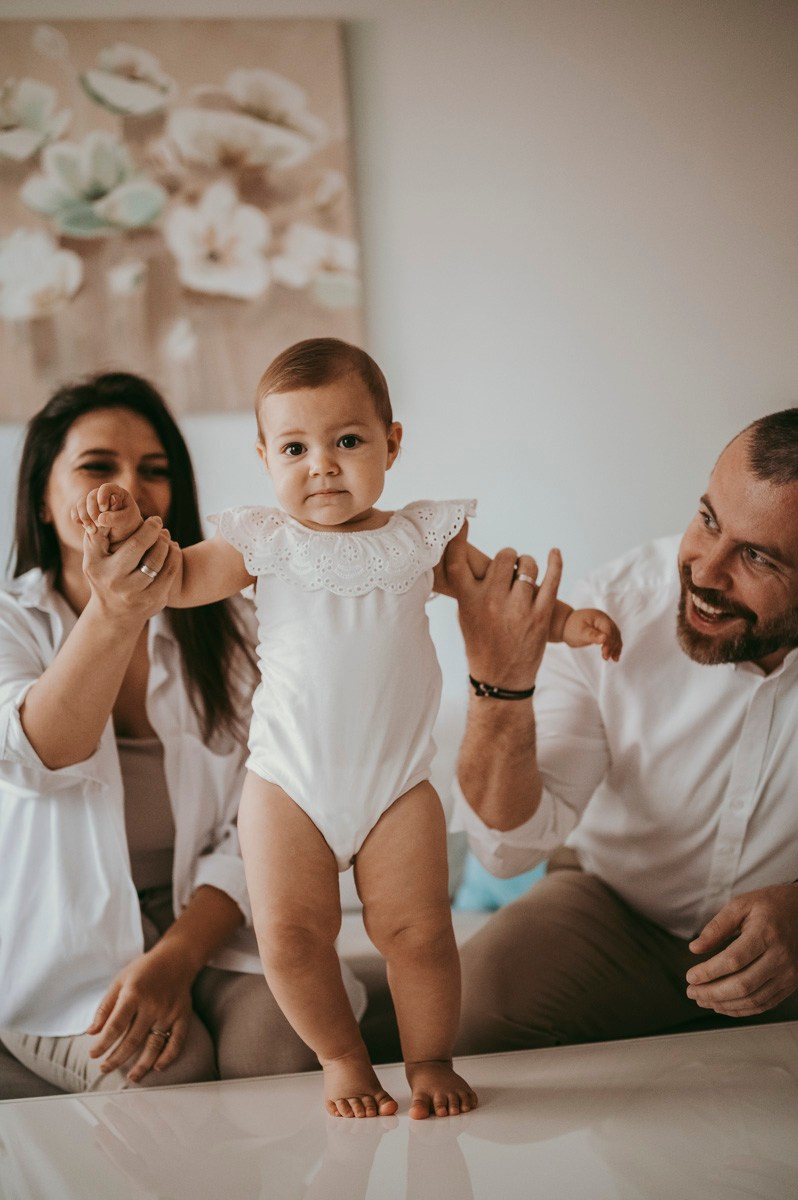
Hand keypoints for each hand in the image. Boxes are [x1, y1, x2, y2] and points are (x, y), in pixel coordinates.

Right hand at [72, 484, 143, 548]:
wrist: (122, 533)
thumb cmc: (127, 524)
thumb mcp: (126, 521)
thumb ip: (116, 518)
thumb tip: (100, 518)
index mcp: (116, 492)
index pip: (105, 488)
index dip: (103, 497)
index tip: (104, 509)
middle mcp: (102, 494)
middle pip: (91, 496)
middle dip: (93, 511)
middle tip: (99, 524)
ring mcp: (92, 502)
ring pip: (81, 503)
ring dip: (84, 517)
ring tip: (93, 530)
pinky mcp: (84, 510)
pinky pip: (75, 511)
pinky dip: (77, 518)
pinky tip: (84, 526)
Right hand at [79, 516, 179, 622]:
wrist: (114, 615)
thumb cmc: (103, 574)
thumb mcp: (93, 557)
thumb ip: (97, 534)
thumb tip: (107, 509)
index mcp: (99, 567)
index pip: (127, 544)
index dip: (146, 529)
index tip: (154, 519)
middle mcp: (117, 582)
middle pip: (143, 550)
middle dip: (155, 533)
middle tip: (158, 523)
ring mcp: (136, 594)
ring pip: (159, 562)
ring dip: (166, 544)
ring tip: (165, 536)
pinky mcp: (154, 601)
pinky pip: (169, 574)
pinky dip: (174, 558)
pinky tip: (172, 549)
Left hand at [87, 942, 194, 1082]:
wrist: (177, 958)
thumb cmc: (144, 969)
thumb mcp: (119, 981)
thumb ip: (105, 1007)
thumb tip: (91, 1032)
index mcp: (133, 994)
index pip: (115, 1026)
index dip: (103, 1044)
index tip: (93, 1055)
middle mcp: (152, 1005)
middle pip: (132, 1040)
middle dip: (116, 1059)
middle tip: (104, 1069)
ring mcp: (169, 1012)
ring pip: (154, 1045)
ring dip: (141, 1065)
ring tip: (131, 1078)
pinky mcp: (182, 1016)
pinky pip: (177, 1041)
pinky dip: (169, 1056)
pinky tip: (158, 1067)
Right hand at [441, 523, 562, 690]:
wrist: (501, 679)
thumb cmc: (481, 645)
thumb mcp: (465, 617)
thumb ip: (469, 589)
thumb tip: (469, 560)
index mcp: (469, 600)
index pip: (458, 561)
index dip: (458, 537)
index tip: (462, 520)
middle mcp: (492, 601)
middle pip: (504, 557)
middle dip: (508, 558)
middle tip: (509, 567)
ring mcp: (518, 608)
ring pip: (528, 565)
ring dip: (528, 566)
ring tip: (525, 576)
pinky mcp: (541, 615)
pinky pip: (552, 579)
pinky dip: (555, 562)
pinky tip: (555, 554)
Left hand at [561, 607, 621, 660]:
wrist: (566, 625)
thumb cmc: (572, 628)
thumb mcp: (580, 632)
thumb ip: (592, 635)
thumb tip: (605, 638)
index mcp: (599, 617)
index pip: (608, 630)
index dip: (609, 642)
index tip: (605, 655)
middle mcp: (605, 619)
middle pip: (614, 633)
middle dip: (612, 646)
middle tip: (605, 657)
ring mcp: (605, 625)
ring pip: (615, 636)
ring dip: (616, 647)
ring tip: (614, 659)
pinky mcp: (605, 631)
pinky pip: (613, 639)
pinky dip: (614, 647)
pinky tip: (614, 657)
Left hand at [686, 884, 797, 1015]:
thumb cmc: (770, 905)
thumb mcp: (740, 905)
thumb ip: (717, 927)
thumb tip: (695, 948)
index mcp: (766, 934)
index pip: (733, 960)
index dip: (709, 972)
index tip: (690, 977)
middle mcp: (780, 957)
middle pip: (743, 985)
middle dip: (712, 993)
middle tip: (691, 992)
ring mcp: (788, 974)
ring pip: (753, 999)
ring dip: (724, 1004)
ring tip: (703, 1000)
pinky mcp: (791, 984)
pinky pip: (765, 1004)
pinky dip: (742, 1009)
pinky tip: (724, 1005)